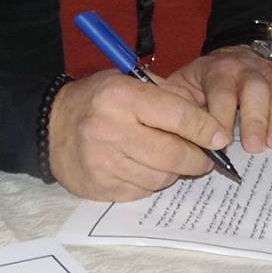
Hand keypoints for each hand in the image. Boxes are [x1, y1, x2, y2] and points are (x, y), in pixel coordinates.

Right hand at [46, 70, 233, 201]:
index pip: (177, 115)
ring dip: (175, 172)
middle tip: (206, 159)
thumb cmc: (98, 100)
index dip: (205, 129)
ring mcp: (103, 162)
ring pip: (160, 177)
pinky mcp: (101, 187)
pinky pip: (143, 191)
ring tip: (173, 161)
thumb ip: (167, 96)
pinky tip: (146, 169)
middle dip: (198, 159)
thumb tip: (209, 121)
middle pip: (172, 153)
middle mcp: (110, 129)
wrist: (50, 127)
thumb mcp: (128, 81)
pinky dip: (152, 182)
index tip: (220, 138)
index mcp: (121, 96)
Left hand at [160, 46, 271, 154]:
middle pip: (255, 88)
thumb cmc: (203, 84)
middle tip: (255, 147)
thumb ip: (177, 108)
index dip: (222, 116)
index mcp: (217, 70)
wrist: (230, 59)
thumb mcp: (182, 89)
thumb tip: (172, 135)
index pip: (221, 91)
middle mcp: (246, 68)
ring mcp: (270, 73)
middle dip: (256, 119)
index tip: (222, 143)